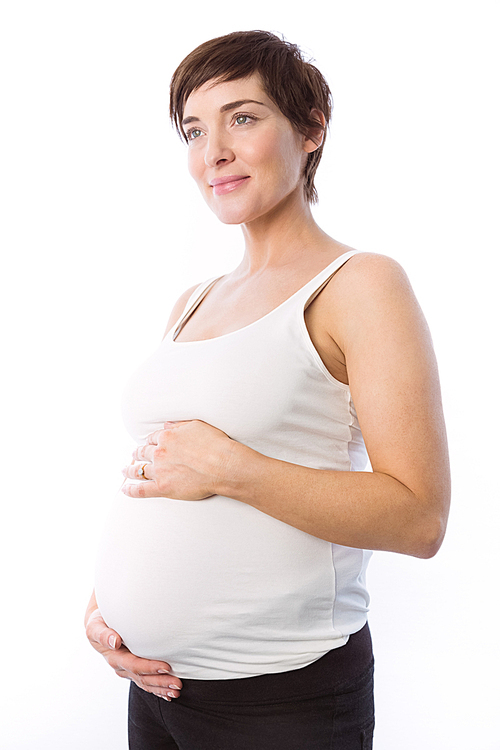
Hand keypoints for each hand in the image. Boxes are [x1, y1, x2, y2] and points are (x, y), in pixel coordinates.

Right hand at [85, 609, 181, 700]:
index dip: (149, 667)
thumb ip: (103, 634)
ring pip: (145, 683)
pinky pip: (145, 683)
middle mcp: (120, 666)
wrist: (99, 626)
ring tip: (176, 690)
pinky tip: (168, 694)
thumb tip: (114, 641)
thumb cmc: (100, 622)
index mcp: (113, 657)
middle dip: (160, 682)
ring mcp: (127, 670)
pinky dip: (157, 690)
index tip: (166, 667)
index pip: (133, 665)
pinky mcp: (132, 670)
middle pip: (142, 677)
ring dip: (161, 688)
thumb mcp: (96, 626)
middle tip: (177, 684)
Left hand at [121, 420, 235, 499]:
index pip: (153, 439)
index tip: (149, 444)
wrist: (222, 465)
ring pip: (139, 470)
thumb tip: (167, 425)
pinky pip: (141, 490)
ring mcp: (160, 471)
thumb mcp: (197, 426)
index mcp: (167, 437)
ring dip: (130, 470)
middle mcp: (160, 453)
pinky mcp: (162, 488)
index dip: (150, 442)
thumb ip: (180, 425)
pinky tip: (125, 489)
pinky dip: (131, 490)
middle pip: (144, 453)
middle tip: (134, 455)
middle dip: (138, 454)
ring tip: (125, 470)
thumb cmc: (215, 444)